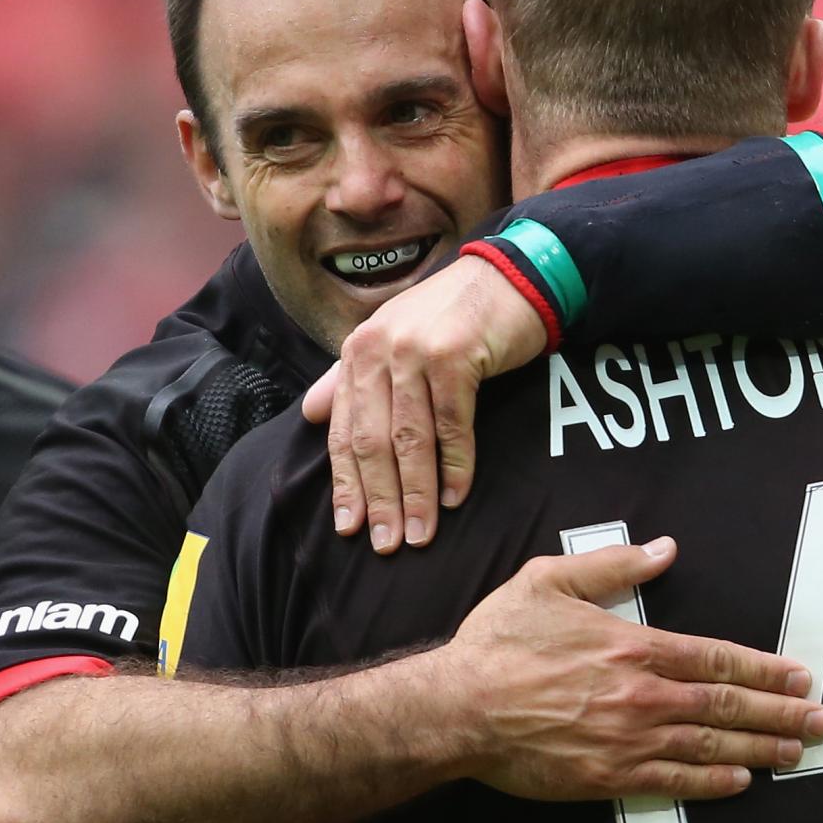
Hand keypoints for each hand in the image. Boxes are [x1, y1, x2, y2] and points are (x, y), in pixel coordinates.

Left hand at [301, 253, 548, 554]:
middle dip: (380, 500)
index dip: (346, 484)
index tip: (350, 527)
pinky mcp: (454, 355)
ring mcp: (414, 350)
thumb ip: (350, 378)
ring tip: (421, 535)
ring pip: (410, 440)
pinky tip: (455, 497)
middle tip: (387, 544)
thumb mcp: (393, 340)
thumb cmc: (452, 317)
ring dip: (416, 494)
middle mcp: (377, 348)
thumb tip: (311, 414)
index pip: (344, 431)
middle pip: (372, 442)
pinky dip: (455, 466)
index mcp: (357, 352)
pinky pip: (451, 424)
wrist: (510, 277)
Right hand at [437, 536, 822, 798]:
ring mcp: (628, 741)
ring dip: (760, 749)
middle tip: (822, 720)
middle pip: (729, 705)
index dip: (765, 669)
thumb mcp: (549, 581)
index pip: (718, 658)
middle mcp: (642, 696)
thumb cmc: (497, 643)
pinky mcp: (607, 777)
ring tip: (796, 752)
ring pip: (711, 746)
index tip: (799, 675)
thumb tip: (664, 551)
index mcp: (634, 647)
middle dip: (781, 713)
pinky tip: (741, 782)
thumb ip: (612, 565)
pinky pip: (674, 781)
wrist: (458, 708)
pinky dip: (713, 783)